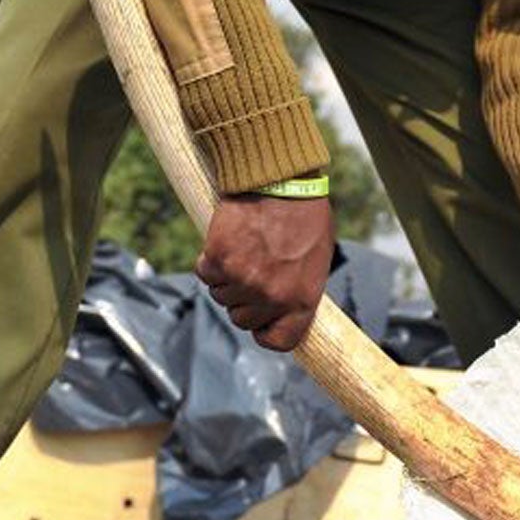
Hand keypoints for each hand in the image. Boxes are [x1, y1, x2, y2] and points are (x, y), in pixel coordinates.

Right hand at [196, 195, 334, 350]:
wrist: (280, 178)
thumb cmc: (303, 215)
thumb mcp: (315, 259)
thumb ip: (298, 290)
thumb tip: (282, 310)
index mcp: (302, 299)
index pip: (278, 341)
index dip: (264, 331)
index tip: (261, 321)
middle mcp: (272, 296)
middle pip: (241, 319)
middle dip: (242, 298)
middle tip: (252, 268)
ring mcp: (244, 280)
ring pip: (220, 295)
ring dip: (226, 277)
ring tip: (244, 248)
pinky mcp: (219, 259)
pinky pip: (205, 273)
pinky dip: (210, 259)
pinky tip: (227, 240)